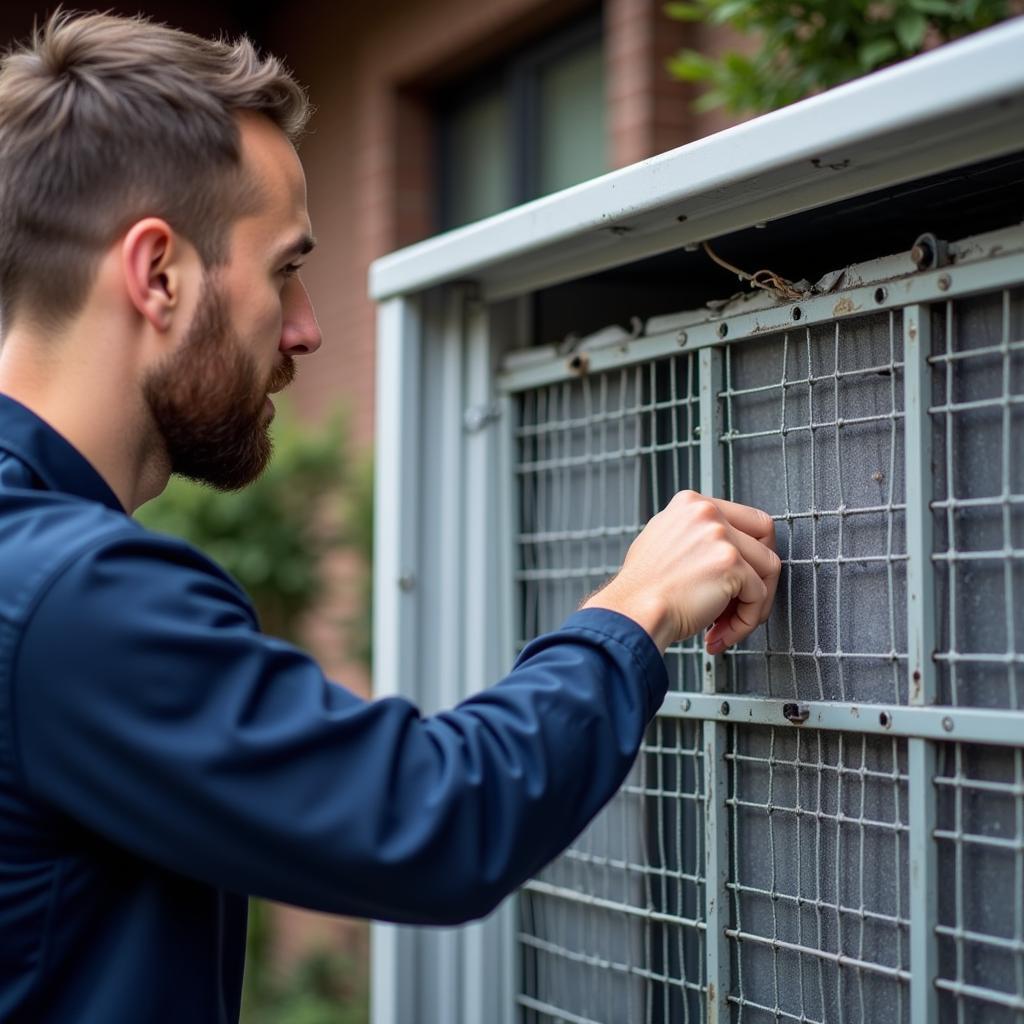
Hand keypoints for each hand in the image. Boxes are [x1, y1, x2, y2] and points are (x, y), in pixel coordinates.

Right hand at [581, 490, 779, 653]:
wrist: (632, 613)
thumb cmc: (641, 590)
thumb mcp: (662, 541)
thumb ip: (693, 535)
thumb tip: (723, 547)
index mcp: (691, 503)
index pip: (746, 518)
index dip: (750, 551)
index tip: (741, 577)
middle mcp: (707, 513)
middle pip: (765, 536)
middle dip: (762, 572)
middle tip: (744, 600)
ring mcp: (720, 536)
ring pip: (769, 568)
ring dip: (754, 603)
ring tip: (728, 624)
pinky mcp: (730, 564)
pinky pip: (759, 596)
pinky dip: (746, 621)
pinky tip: (720, 633)